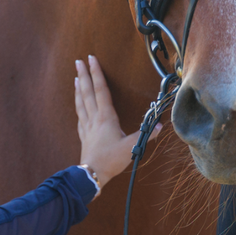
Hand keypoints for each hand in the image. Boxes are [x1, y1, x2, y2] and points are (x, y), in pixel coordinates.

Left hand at [74, 56, 157, 190]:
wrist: (92, 174)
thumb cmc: (111, 160)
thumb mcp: (131, 147)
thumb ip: (145, 135)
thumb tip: (159, 126)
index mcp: (106, 117)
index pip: (101, 90)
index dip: (97, 73)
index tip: (91, 60)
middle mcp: (94, 118)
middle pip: (87, 92)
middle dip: (84, 75)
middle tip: (78, 61)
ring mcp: (87, 126)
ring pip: (81, 102)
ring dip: (79, 88)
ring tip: (76, 77)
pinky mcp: (84, 135)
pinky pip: (80, 115)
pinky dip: (78, 105)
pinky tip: (78, 104)